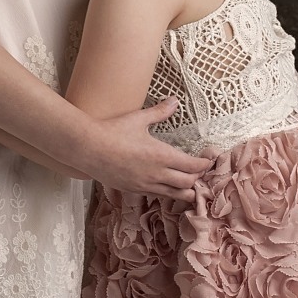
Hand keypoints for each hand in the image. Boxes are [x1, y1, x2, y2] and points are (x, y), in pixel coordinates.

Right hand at [88, 98, 212, 202]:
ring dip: (185, 190)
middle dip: (197, 178)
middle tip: (200, 171)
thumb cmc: (113, 131)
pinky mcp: (134, 190)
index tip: (208, 160)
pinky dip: (168, 193)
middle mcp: (157, 174)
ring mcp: (145, 185)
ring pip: (175, 195)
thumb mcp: (138, 119)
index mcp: (162, 155)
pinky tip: (166, 187)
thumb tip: (174, 101)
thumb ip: (159, 112)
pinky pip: (158, 196)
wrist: (88, 148)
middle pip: (188, 183)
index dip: (204, 164)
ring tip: (190, 185)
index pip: (192, 166)